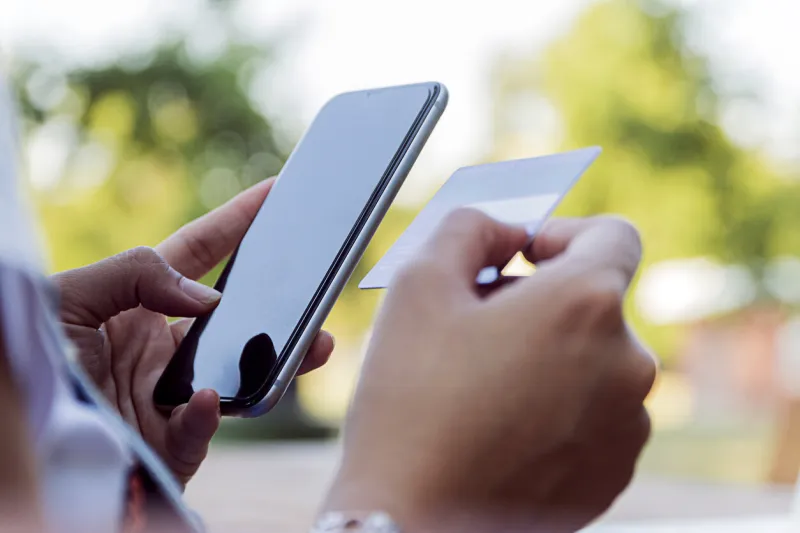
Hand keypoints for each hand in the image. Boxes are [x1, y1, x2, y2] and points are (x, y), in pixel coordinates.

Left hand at [53, 179, 334, 485]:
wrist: (17, 436)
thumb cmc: (32, 359)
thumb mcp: (67, 297)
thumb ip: (134, 274)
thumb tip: (208, 297)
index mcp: (136, 302)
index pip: (197, 253)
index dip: (235, 223)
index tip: (273, 194)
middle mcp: (161, 346)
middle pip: (235, 316)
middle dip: (280, 300)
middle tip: (316, 282)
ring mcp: (170, 393)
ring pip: (240, 373)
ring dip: (279, 361)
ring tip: (313, 346)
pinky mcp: (170, 442)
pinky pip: (201, 428)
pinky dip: (208, 415)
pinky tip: (208, 399)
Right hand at [323, 210, 655, 531]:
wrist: (411, 521)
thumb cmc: (410, 403)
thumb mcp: (418, 283)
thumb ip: (468, 228)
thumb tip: (504, 232)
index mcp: (586, 304)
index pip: (613, 235)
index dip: (563, 234)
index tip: (522, 258)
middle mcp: (627, 362)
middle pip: (593, 302)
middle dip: (539, 301)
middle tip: (474, 328)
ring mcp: (627, 424)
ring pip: (593, 360)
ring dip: (548, 356)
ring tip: (482, 387)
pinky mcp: (614, 471)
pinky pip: (594, 414)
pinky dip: (557, 407)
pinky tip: (501, 428)